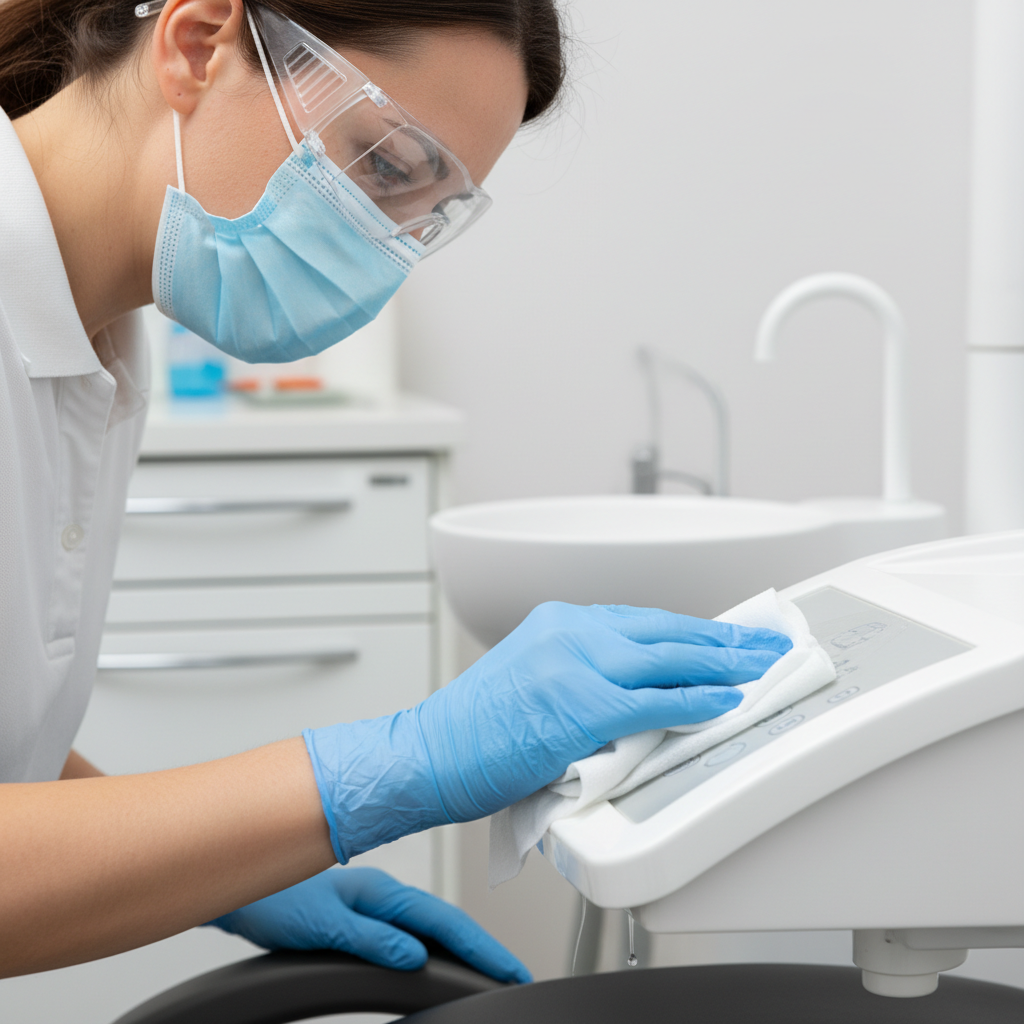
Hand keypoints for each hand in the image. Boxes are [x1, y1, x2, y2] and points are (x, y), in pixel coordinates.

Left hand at [209, 867, 529, 982]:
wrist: (241, 886)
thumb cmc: (274, 901)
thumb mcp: (326, 927)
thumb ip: (373, 941)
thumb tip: (414, 956)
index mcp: (383, 894)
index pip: (445, 925)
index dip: (482, 949)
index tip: (511, 969)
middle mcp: (383, 895)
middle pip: (446, 923)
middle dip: (482, 947)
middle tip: (512, 972)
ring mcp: (373, 903)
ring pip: (430, 925)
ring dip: (459, 946)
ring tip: (484, 968)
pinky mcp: (359, 915)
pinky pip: (410, 930)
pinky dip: (433, 944)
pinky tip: (432, 957)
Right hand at [305, 602, 790, 861]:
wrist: (428, 754)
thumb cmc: (475, 731)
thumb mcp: (533, 680)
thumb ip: (584, 678)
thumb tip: (637, 695)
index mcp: (560, 623)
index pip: (643, 622)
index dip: (692, 632)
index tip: (725, 637)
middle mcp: (570, 632)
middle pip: (666, 630)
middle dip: (724, 640)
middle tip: (764, 643)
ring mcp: (575, 664)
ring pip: (669, 658)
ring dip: (724, 664)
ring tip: (763, 667)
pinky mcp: (580, 705)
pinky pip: (655, 700)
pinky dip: (697, 700)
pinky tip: (729, 700)